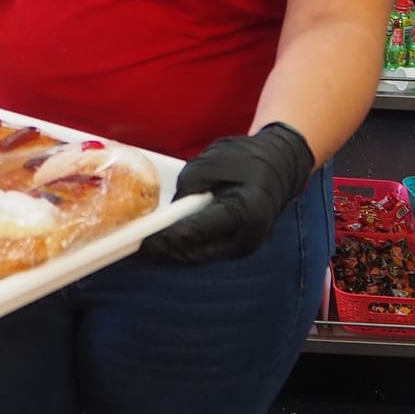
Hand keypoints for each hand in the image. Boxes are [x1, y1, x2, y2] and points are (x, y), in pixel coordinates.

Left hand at [138, 123, 315, 265]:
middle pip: (195, 252)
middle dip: (162, 253)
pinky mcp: (236, 245)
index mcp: (244, 212)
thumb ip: (189, 185)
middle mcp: (246, 238)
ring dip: (170, 255)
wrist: (281, 164)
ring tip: (142, 252)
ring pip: (198, 256)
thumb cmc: (247, 157)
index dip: (163, 240)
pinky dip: (183, 249)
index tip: (138, 243)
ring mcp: (243, 246)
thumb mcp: (213, 161)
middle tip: (133, 252)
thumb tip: (168, 211)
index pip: (195, 232)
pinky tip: (162, 246)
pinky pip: (204, 251)